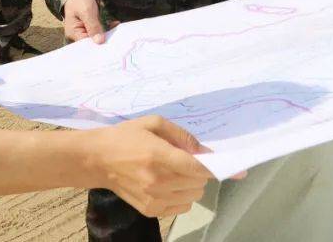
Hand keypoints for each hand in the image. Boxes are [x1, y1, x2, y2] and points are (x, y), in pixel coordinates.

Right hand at [63, 0, 115, 43]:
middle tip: (117, 39)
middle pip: (92, 43)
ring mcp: (85, 31)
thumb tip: (99, 42)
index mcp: (73, 33)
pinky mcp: (91, 27)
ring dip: (108, 34)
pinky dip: (108, 28)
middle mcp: (78, 35)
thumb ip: (93, 26)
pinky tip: (115, 24)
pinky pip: (100, 31)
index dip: (97, 46)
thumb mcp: (87, 12)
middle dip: (104, 40)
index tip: (110, 45)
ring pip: (98, 37)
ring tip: (118, 31)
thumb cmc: (79, 0)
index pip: (86, 45)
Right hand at [90, 115, 219, 217]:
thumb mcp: (153, 123)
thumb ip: (181, 135)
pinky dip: (182, 196)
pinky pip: (182, 206)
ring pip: (193, 196)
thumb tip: (204, 150)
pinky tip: (168, 184)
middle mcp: (158, 181)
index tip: (236, 169)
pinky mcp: (150, 210)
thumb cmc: (125, 136)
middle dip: (198, 171)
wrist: (96, 159)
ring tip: (174, 172)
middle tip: (184, 160)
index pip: (197, 167)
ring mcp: (154, 198)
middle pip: (199, 183)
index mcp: (158, 156)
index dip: (217, 167)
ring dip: (191, 184)